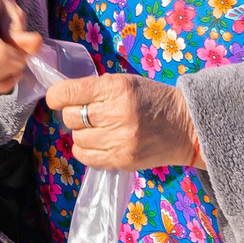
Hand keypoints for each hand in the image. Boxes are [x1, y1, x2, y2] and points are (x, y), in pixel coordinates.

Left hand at [45, 74, 202, 172]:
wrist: (186, 126)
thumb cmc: (153, 100)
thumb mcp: (126, 83)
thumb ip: (96, 89)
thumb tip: (62, 98)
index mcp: (116, 88)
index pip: (69, 93)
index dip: (56, 96)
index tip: (57, 98)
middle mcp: (116, 114)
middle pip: (70, 117)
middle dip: (73, 114)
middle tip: (88, 114)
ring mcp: (119, 140)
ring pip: (76, 138)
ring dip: (81, 133)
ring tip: (98, 129)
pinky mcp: (122, 159)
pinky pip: (85, 157)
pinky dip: (85, 150)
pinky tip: (97, 143)